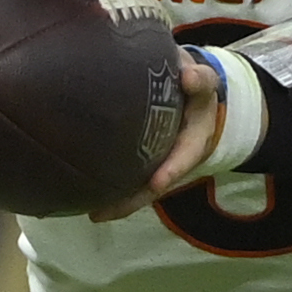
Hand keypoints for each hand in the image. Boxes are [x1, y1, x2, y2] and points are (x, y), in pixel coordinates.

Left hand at [90, 48, 224, 221]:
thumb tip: (187, 77)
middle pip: (156, 185)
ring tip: (94, 214)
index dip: (172, 170)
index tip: (158, 183)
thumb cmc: (194, 89)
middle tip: (107, 212)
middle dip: (134, 200)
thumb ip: (200, 80)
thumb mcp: (204, 83)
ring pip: (140, 188)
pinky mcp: (143, 160)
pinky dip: (112, 190)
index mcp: (194, 141)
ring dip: (120, 203)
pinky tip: (87, 197)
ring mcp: (159, 163)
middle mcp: (176, 159)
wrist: (192, 95)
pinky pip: (129, 177)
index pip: (184, 157)